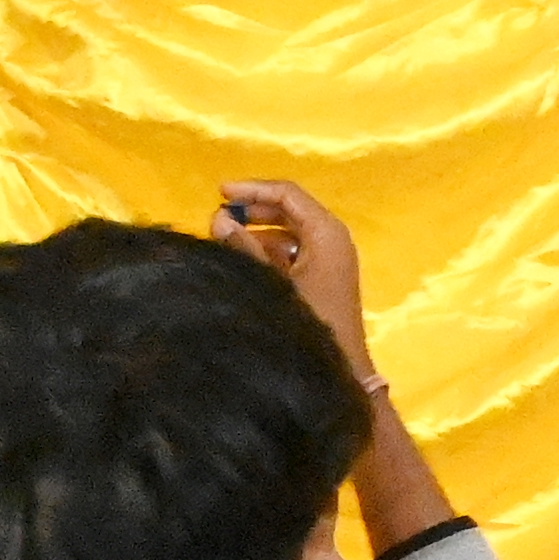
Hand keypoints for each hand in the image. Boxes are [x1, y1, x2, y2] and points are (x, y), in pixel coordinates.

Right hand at [214, 179, 374, 378]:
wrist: (341, 369)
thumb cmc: (310, 323)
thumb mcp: (274, 283)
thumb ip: (247, 249)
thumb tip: (220, 220)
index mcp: (327, 232)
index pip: (287, 194)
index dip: (252, 190)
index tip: (219, 193)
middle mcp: (330, 238)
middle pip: (287, 210)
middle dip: (251, 211)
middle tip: (217, 220)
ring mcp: (327, 258)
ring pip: (286, 232)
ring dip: (255, 234)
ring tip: (222, 242)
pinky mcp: (320, 276)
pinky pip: (290, 252)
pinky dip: (266, 252)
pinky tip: (240, 261)